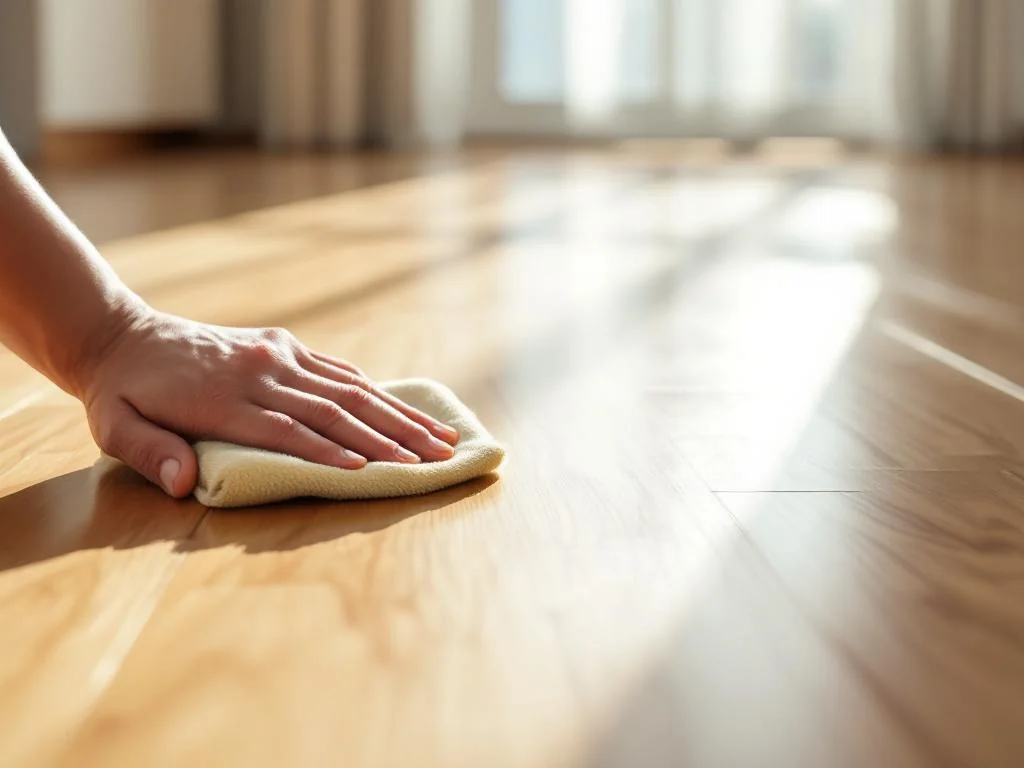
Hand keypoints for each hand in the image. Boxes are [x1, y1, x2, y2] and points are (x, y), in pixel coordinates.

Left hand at [76, 308, 459, 497]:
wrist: (122, 335)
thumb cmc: (122, 395)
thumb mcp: (115, 429)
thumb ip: (150, 453)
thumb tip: (181, 482)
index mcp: (223, 399)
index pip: (288, 429)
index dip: (330, 451)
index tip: (371, 470)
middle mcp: (260, 372)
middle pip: (334, 408)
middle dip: (389, 437)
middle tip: (434, 459)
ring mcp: (277, 353)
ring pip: (349, 387)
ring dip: (397, 414)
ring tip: (439, 437)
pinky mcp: (283, 344)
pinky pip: (337, 369)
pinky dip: (374, 390)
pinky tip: (403, 409)